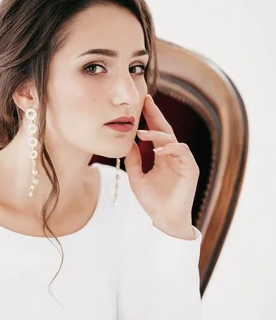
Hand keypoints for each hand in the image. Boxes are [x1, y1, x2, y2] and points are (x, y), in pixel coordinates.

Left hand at [124, 94, 199, 227]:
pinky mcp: (191, 168)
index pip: (156, 132)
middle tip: (146, 100)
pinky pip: (182, 151)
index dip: (149, 118)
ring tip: (142, 132)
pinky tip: (157, 150)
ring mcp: (183, 161)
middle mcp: (173, 155)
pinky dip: (170, 148)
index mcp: (162, 156)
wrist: (165, 219)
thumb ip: (133, 160)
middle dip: (155, 114)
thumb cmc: (152, 201)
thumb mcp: (136, 178)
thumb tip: (128, 142)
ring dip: (157, 133)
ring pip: (172, 139)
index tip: (141, 103)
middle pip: (165, 129)